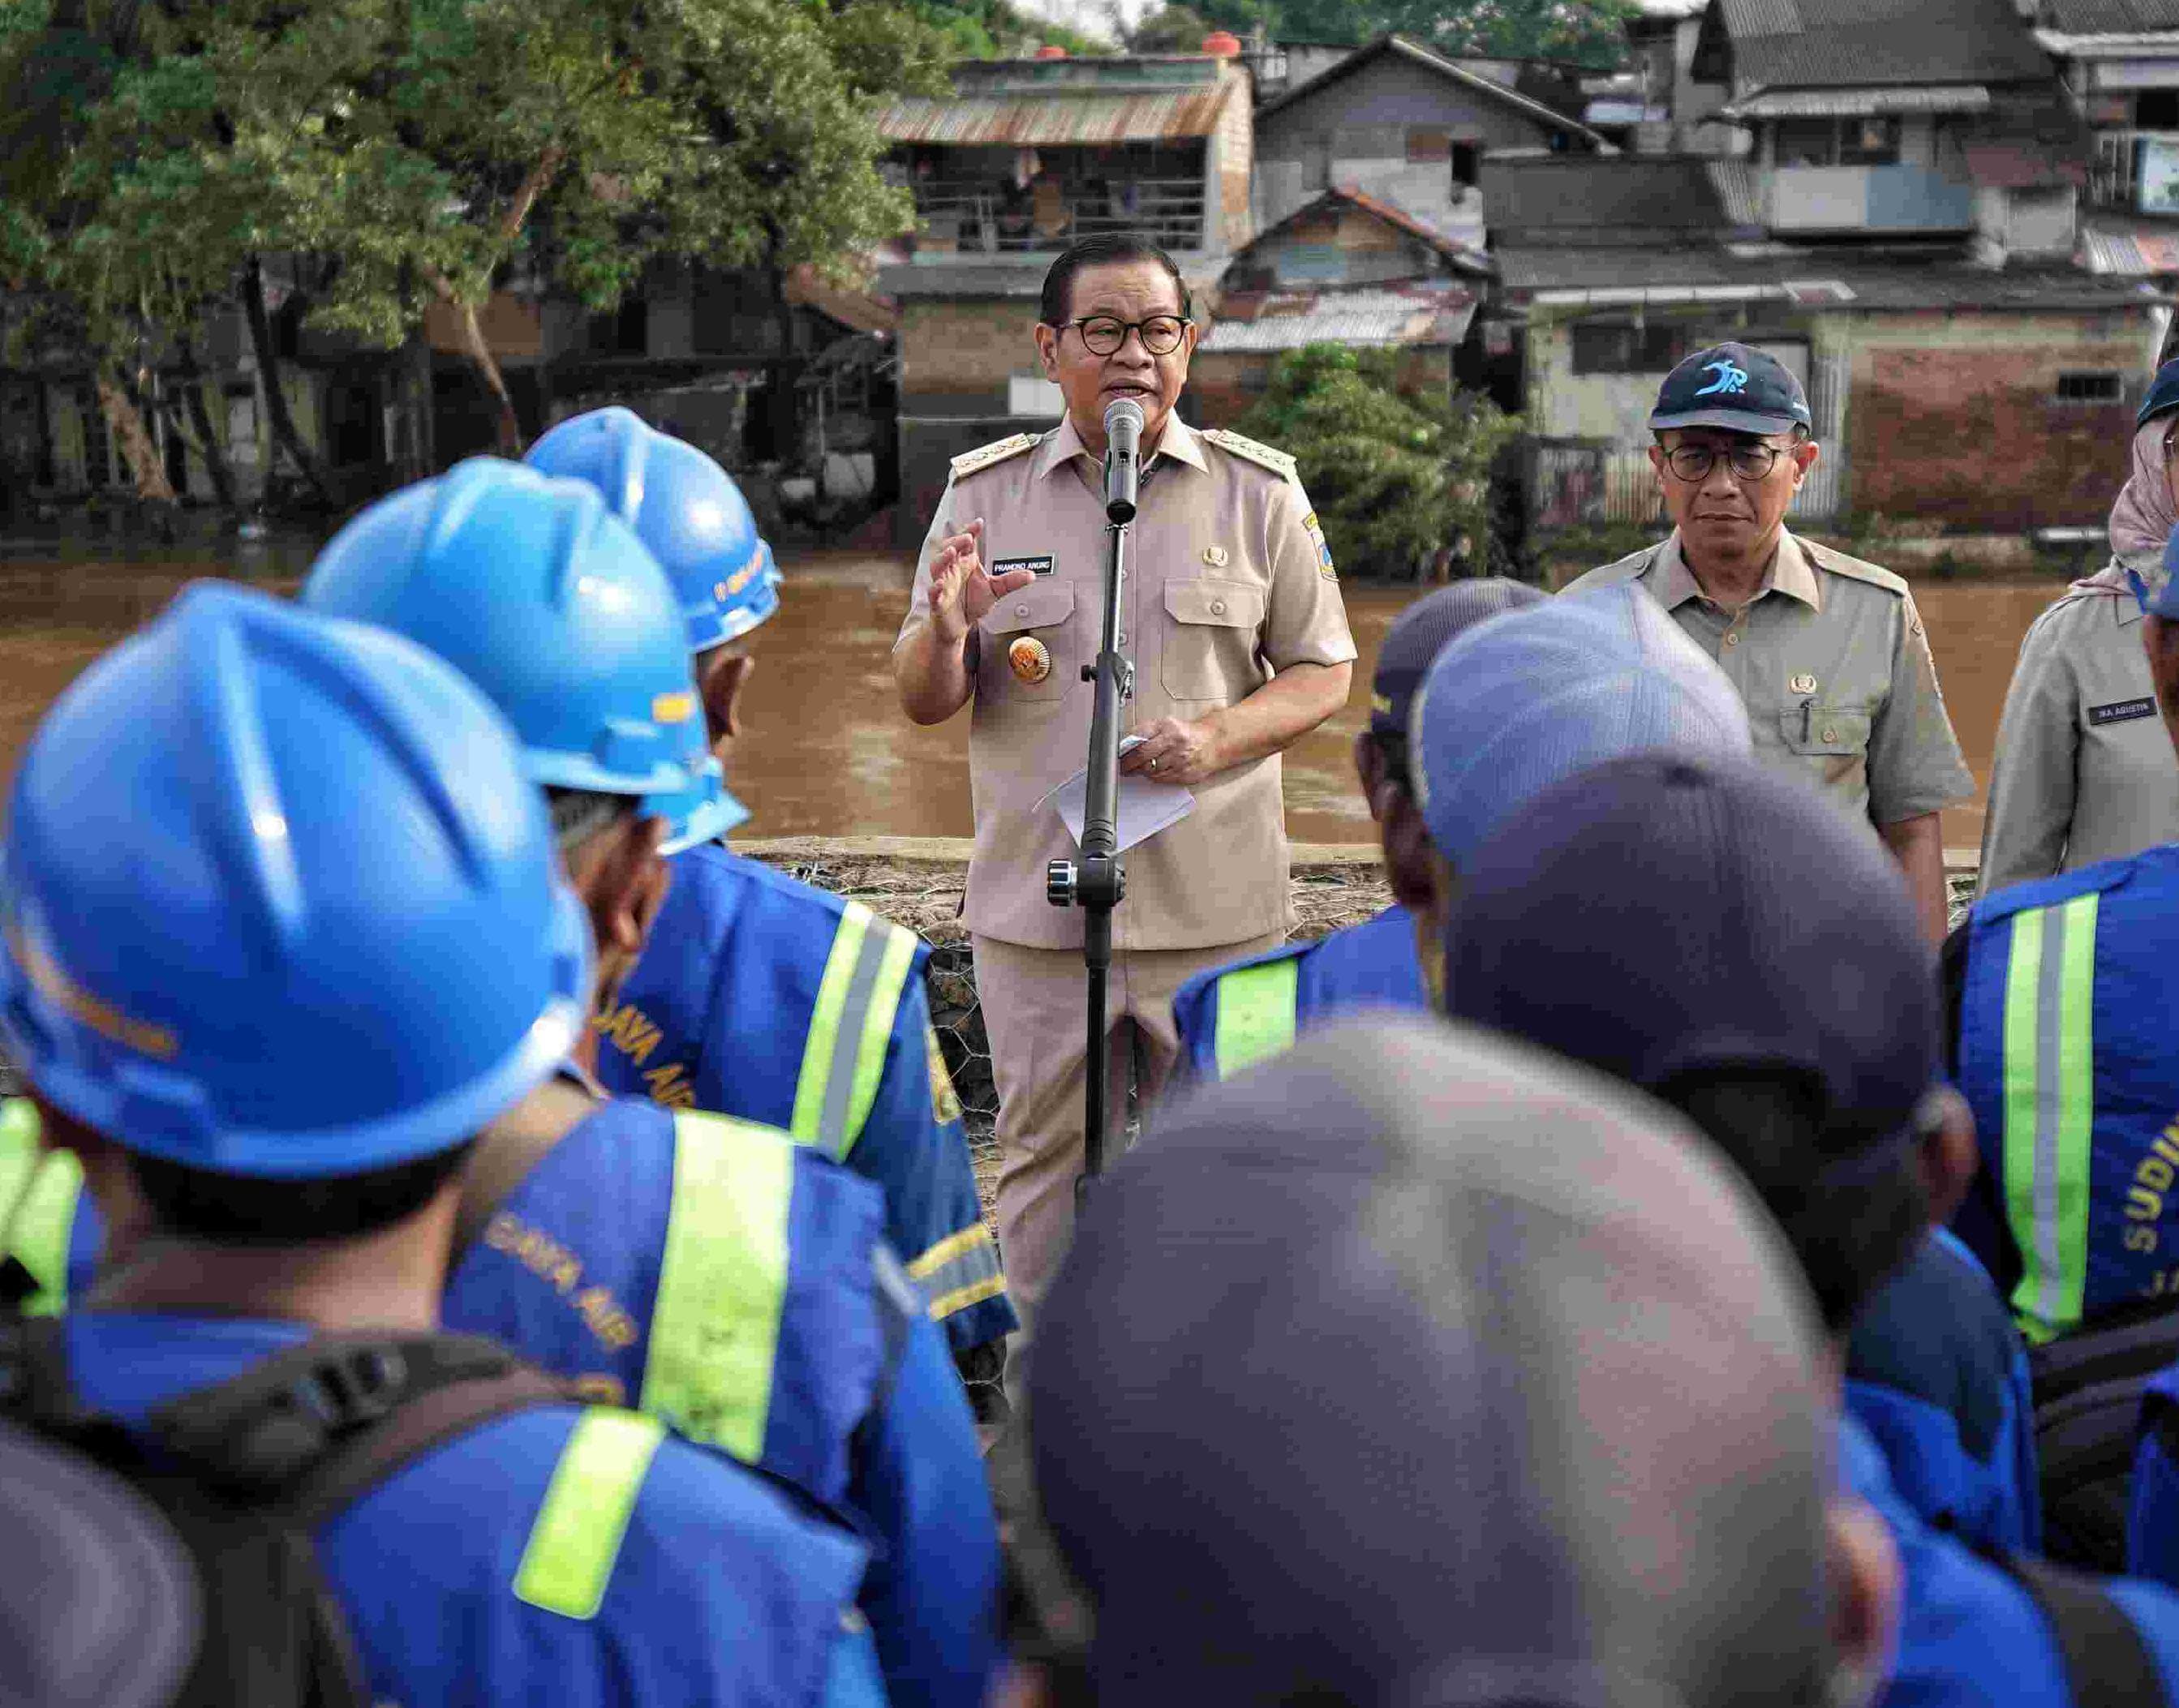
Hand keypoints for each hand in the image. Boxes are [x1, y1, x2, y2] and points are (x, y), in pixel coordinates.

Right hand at [928, 518, 1035, 647]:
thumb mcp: (995, 590)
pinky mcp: (938, 602)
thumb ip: (1011, 581)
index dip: (970, 531)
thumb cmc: (972, 604)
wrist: (959, 627)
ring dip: (943, 558)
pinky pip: (933, 594)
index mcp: (964, 563)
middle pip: (948, 549)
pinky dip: (935, 588)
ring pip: (937, 567)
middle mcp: (952, 571)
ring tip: (952, 551)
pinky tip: (940, 584)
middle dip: (957, 541)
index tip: (979, 523)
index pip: (965, 544)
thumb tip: (1032, 575)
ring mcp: (943, 585)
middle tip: (968, 537)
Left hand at [1119, 716, 1222, 785]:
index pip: (1140, 738)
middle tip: (1123, 767)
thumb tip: (1127, 742)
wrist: (1214, 743)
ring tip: (1138, 769)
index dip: (1126, 749)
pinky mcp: (1185, 774)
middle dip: (1129, 764)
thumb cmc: (1187, 734)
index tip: (1118, 754)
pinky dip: (1154, 776)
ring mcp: (1180, 761)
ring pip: (1151, 771)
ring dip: (1141, 771)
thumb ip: (1147, 731)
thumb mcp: (1167, 724)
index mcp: (1169, 728)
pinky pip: (1161, 779)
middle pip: (1143, 757)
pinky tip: (1154, 772)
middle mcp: (1175, 743)